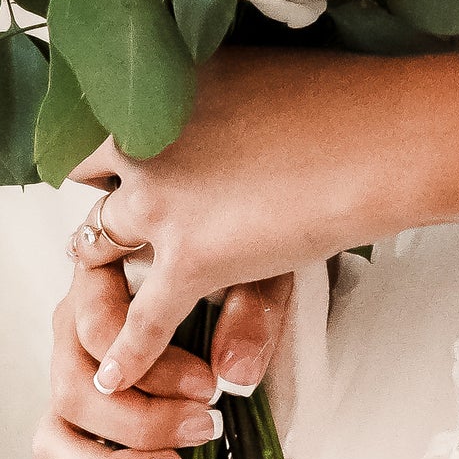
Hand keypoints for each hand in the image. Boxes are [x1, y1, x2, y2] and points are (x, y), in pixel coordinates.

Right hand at [33, 257, 290, 458]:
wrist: (240, 273)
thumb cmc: (236, 264)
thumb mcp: (256, 271)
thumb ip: (248, 311)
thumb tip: (233, 375)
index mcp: (96, 284)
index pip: (94, 329)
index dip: (149, 366)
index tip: (209, 384)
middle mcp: (73, 340)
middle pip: (71, 391)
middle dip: (139, 421)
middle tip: (205, 426)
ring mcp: (76, 394)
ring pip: (54, 442)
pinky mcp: (90, 439)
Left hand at [68, 46, 421, 393]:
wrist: (378, 135)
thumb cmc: (330, 96)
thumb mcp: (245, 79)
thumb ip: (201, 103)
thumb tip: (175, 119)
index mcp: (152, 92)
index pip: (92, 120)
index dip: (103, 147)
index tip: (112, 163)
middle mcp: (140, 141)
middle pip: (80, 176)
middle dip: (93, 199)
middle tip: (111, 222)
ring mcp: (160, 202)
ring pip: (96, 246)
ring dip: (99, 273)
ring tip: (102, 297)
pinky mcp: (191, 260)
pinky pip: (141, 319)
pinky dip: (126, 355)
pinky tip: (111, 379)